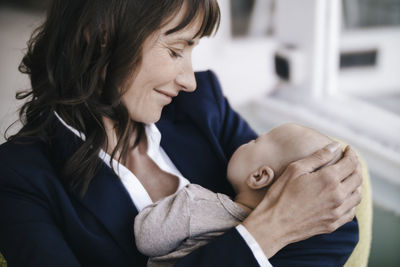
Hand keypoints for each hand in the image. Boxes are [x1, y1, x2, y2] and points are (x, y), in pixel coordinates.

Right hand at [242, 142, 361, 257]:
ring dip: (356, 183)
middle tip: (350, 160)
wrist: (274, 224)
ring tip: (350, 176)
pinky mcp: (334, 224)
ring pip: (357, 195)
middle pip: (357, 178)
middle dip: (356, 166)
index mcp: (329, 180)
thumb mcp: (295, 169)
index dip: (351, 154)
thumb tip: (335, 146)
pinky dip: (352, 200)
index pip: (350, 163)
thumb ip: (318, 156)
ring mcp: (337, 212)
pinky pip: (351, 211)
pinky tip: (345, 197)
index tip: (348, 149)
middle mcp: (338, 196)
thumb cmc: (280, 195)